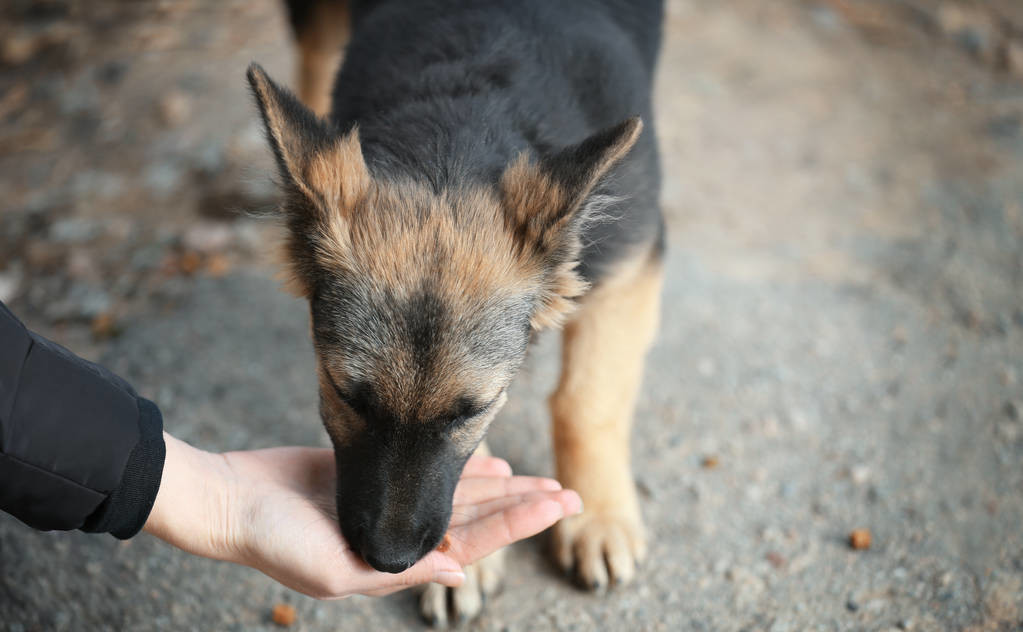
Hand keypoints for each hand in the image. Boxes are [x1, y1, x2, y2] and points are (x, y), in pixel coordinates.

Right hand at [143, 433, 581, 598]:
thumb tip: (456, 568)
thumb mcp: (333, 571)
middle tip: (569, 492)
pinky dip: (461, 468)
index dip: (518, 524)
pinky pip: (428, 469)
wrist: (230, 499)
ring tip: (539, 481)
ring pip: (459, 493)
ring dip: (500, 488)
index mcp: (396, 561)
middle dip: (523, 506)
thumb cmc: (273, 539)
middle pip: (476, 517)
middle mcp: (400, 532)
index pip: (472, 541)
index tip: (558, 507)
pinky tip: (490, 462)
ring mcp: (389, 500)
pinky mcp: (375, 472)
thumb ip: (396, 570)